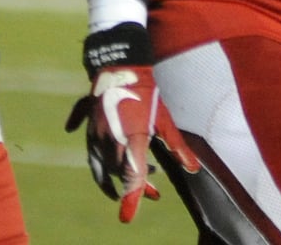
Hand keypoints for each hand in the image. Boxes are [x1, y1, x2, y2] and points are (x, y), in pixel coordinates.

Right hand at [65, 23, 198, 221]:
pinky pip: (88, 148)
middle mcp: (110, 139)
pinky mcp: (88, 125)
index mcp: (131, 138)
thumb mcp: (164, 119)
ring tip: (124, 186)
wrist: (120, 63)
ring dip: (114, 176)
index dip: (132, 198)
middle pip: (117, 173)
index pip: (131, 176)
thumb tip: (192, 168)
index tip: (127, 217)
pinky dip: (95, 159)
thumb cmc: (146, 91)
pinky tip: (99, 163)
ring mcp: (96, 132)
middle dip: (133, 185)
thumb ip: (176, 146)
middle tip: (153, 190)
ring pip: (100, 165)